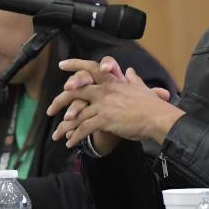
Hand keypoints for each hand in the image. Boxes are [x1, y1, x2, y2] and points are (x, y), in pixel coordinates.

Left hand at [50, 63, 182, 150]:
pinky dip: (75, 136)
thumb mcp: (141, 88)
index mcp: (112, 81)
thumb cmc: (152, 105)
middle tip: (49, 110)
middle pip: (74, 91)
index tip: (62, 65)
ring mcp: (103, 104)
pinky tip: (70, 143)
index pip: (89, 68)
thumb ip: (132, 79)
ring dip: (64, 127)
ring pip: (76, 114)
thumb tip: (129, 71)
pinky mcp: (104, 119)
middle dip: (59, 101)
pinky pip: (83, 128)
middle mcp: (104, 90)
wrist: (158, 118)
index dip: (74, 65)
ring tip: (57, 136)